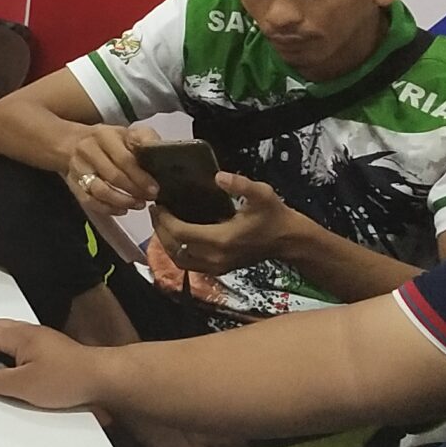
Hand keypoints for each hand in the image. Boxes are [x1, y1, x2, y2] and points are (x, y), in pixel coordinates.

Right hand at [0, 321, 105, 410]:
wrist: (102, 378)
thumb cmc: (68, 378)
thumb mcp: (23, 386)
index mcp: (16, 336)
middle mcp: (27, 332)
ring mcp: (39, 339)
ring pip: (4, 336)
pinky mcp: (48, 349)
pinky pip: (16, 344)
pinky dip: (1, 350)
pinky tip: (3, 363)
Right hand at [65, 125, 159, 215]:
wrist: (75, 143)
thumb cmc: (110, 141)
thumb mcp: (129, 132)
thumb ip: (145, 138)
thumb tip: (159, 149)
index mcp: (104, 135)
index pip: (124, 159)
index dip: (140, 176)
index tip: (154, 188)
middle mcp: (87, 151)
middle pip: (112, 176)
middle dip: (134, 190)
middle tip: (148, 198)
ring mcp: (78, 168)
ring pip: (99, 191)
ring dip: (121, 201)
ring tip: (138, 204)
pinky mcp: (73, 184)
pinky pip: (89, 201)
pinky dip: (107, 208)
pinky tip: (122, 209)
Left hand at [150, 172, 290, 276]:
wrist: (290, 241)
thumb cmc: (274, 215)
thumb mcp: (262, 194)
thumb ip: (240, 184)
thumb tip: (218, 176)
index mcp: (221, 240)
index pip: (180, 233)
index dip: (164, 219)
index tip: (159, 204)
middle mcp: (214, 257)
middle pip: (174, 247)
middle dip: (160, 228)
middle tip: (156, 211)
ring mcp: (216, 267)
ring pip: (179, 259)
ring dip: (166, 242)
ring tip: (162, 222)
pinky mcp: (218, 269)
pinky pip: (189, 264)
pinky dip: (178, 251)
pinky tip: (176, 235)